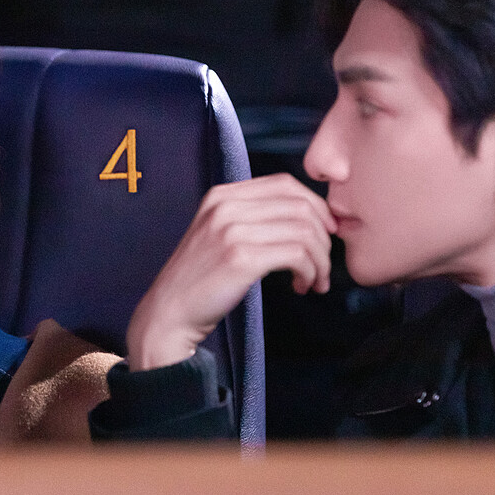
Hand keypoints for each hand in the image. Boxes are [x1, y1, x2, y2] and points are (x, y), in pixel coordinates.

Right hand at [126, 173, 334, 370]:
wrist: (170, 311)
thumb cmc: (201, 278)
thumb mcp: (219, 233)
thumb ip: (252, 217)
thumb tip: (306, 217)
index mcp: (222, 195)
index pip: (285, 183)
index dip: (315, 205)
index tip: (325, 231)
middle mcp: (226, 206)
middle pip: (300, 205)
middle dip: (324, 235)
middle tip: (324, 262)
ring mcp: (232, 231)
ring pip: (303, 230)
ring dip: (320, 259)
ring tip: (315, 279)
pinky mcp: (241, 258)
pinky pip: (296, 254)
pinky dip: (310, 271)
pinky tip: (302, 285)